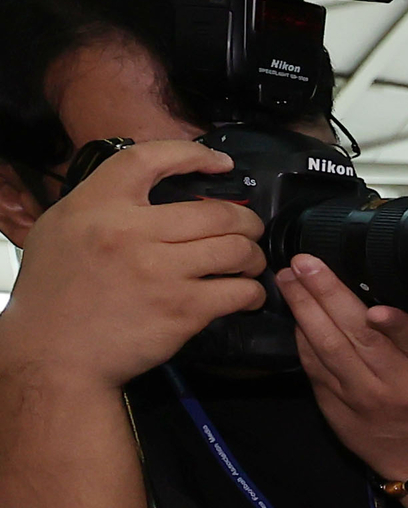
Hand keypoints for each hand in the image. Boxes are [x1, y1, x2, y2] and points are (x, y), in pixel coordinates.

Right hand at [0, 140, 268, 385]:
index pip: (150, 158)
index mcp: (96, 205)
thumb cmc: (55, 291)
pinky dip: (251, 292)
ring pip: (237, 248)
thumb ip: (101, 204)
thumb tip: (149, 188)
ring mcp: (160, 271)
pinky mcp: (183, 309)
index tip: (221, 164)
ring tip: (248, 262)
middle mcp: (129, 231)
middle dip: (245, 220)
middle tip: (248, 229)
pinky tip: (245, 295)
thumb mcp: (61, 228)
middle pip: (216, 210)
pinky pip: (240, 290)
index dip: (193, 155)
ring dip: (253, 255)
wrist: (54, 352)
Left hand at [280, 262, 407, 483]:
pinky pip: (314, 366)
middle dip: (329, 295)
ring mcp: (363, 398)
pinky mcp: (336, 408)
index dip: (399, 326)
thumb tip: (405, 278)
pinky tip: (295, 312)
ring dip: (304, 310)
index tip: (377, 309)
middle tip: (305, 264)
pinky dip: (302, 337)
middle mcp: (398, 385)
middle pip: (361, 338)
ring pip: (328, 349)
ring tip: (289, 278)